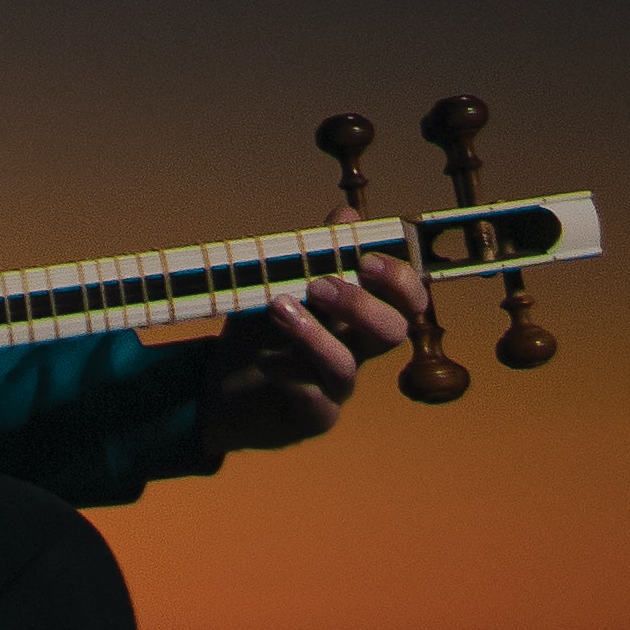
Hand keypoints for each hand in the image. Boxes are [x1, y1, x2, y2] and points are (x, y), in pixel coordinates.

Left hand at [190, 257, 429, 455]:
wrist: (224, 384)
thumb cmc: (262, 327)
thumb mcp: (281, 279)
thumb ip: (314, 251)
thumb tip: (348, 213)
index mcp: (359, 311)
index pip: (406, 299)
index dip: (401, 280)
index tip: (367, 260)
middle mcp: (357, 348)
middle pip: (393, 332)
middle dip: (361, 305)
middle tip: (319, 286)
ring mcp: (337, 386)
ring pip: (345, 366)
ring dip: (313, 335)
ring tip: (278, 308)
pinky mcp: (314, 416)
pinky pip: (310, 397)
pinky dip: (286, 372)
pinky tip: (265, 359)